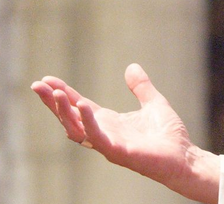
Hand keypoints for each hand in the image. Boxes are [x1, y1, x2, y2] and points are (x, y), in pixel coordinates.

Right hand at [31, 64, 219, 203]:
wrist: (185, 157)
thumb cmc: (169, 136)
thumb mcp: (154, 103)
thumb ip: (141, 87)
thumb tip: (131, 66)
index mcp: (109, 122)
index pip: (79, 106)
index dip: (63, 93)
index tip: (47, 80)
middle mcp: (104, 133)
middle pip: (70, 118)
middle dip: (53, 102)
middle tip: (37, 85)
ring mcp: (109, 144)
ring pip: (77, 129)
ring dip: (65, 112)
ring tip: (56, 93)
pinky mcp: (119, 152)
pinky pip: (98, 138)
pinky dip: (88, 122)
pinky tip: (83, 105)